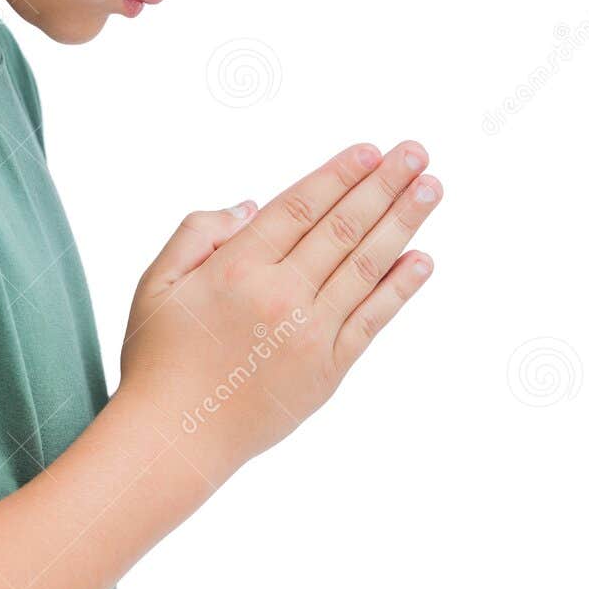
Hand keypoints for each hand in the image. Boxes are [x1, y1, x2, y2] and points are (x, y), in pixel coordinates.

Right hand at [118, 141, 440, 483]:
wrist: (175, 438)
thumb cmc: (158, 359)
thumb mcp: (156, 283)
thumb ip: (198, 233)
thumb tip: (252, 205)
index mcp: (236, 268)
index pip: (301, 206)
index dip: (339, 174)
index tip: (371, 150)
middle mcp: (279, 295)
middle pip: (342, 226)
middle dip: (384, 184)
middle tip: (417, 152)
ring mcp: (309, 334)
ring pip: (365, 265)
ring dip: (403, 223)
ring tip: (432, 188)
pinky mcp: (327, 371)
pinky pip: (371, 320)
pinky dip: (399, 288)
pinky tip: (422, 260)